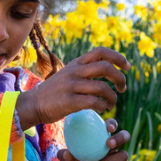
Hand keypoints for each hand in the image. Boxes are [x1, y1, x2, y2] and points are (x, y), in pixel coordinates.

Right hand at [15, 47, 129, 128]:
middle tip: (122, 88)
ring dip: (112, 97)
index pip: (101, 52)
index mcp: (76, 63)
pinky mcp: (70, 102)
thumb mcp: (68, 74)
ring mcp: (72, 86)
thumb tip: (107, 69)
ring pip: (102, 87)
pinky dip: (103, 106)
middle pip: (106, 68)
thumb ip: (85, 70)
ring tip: (111, 103)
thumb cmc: (54, 92)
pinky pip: (94, 102)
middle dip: (120, 78)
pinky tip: (102, 109)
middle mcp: (75, 72)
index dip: (118, 57)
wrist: (33, 104)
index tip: (127, 67)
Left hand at [60, 119, 129, 160]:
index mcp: (101, 137)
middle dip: (120, 138)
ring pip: (123, 155)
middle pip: (125, 136)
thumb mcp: (68, 159)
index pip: (111, 125)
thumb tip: (65, 153)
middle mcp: (111, 146)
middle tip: (108, 144)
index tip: (108, 128)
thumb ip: (65, 155)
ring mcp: (116, 158)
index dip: (112, 124)